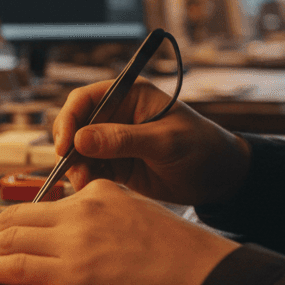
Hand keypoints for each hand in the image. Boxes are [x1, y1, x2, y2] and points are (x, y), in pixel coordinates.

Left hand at [0, 180, 238, 284]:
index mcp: (100, 193)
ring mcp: (75, 241)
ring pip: (9, 239)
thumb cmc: (184, 261)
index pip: (43, 205)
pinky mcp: (72, 274)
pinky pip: (15, 266)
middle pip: (17, 217)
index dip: (13, 221)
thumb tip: (81, 242)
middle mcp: (83, 210)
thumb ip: (106, 222)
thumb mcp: (140, 220)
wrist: (207, 280)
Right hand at [54, 78, 251, 205]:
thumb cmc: (202, 148)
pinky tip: (94, 189)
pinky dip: (87, 179)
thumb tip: (80, 139)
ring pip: (78, 151)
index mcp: (130, 95)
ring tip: (87, 184)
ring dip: (77, 167)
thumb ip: (124, 140)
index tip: (65, 145)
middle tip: (75, 171)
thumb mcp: (165, 142)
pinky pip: (90, 169)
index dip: (69, 119)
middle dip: (70, 148)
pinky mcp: (116, 164)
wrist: (220, 178)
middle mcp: (117, 114)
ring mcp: (114, 141)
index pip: (86, 99)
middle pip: (75, 126)